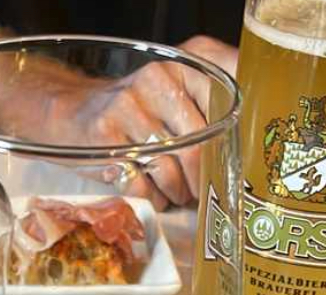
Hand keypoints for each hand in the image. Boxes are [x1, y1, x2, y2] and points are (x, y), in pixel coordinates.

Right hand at [0, 36, 238, 209]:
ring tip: (178, 195)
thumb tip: (253, 134)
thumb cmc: (134, 111)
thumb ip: (211, 101)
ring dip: (178, 192)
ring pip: (169, 168)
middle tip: (203, 192)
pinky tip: (154, 195)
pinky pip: (140, 183)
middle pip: (198, 145)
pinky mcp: (105, 138)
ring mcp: (128, 109)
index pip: (226, 102)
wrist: (72, 111)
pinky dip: (152, 199)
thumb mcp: (173, 90)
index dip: (233, 140)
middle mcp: (157, 81)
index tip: (233, 162)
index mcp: (182, 65)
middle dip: (203, 178)